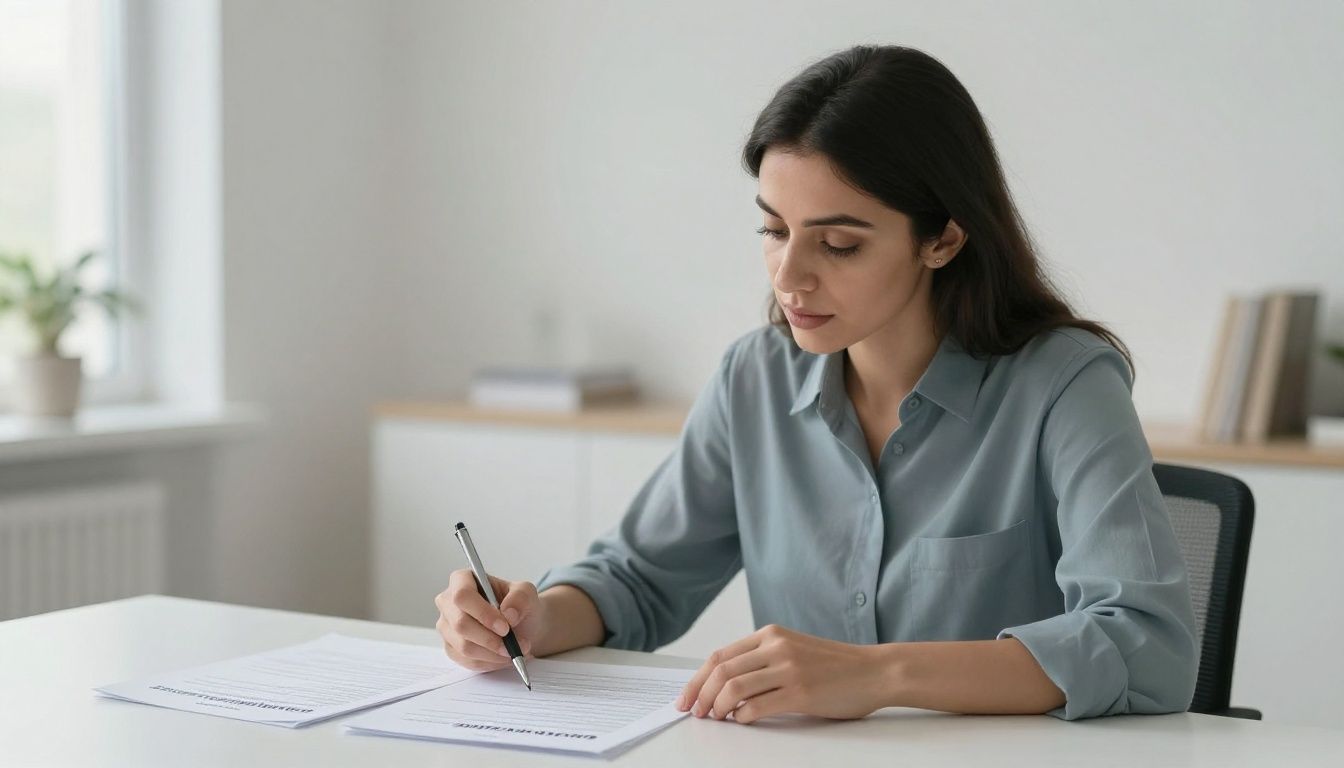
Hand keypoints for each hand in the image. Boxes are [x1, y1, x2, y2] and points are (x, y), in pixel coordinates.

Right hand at [434, 569, 542, 670]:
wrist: (521, 625)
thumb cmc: (518, 605)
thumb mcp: (527, 593)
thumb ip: (521, 597)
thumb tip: (508, 613)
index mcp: (462, 580)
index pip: (462, 596)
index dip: (483, 613)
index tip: (505, 627)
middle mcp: (448, 602)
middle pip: (461, 624)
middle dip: (490, 639)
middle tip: (514, 645)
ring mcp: (447, 626)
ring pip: (464, 646)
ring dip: (494, 654)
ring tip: (515, 651)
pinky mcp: (451, 648)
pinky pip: (467, 661)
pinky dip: (490, 662)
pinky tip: (504, 657)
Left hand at [675, 624, 886, 724]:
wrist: (875, 671)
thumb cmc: (835, 666)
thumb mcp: (793, 650)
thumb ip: (762, 660)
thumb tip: (723, 685)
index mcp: (771, 634)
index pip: (720, 656)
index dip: (697, 679)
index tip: (686, 697)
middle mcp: (776, 647)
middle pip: (721, 671)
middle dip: (700, 695)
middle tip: (694, 712)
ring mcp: (789, 669)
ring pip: (734, 688)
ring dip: (717, 708)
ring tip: (716, 719)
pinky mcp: (800, 692)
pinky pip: (757, 707)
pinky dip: (742, 718)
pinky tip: (742, 721)